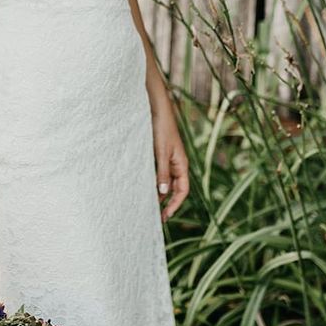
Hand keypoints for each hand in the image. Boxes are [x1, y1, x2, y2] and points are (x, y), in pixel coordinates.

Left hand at [151, 95, 189, 220]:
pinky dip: (153, 183)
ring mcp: (168, 159)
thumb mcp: (161, 152)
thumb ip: (162, 172)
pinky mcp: (158, 155)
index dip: (175, 205)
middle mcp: (176, 164)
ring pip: (165, 182)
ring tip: (148, 206)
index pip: (183, 191)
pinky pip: (158, 173)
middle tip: (155, 217)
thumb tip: (163, 193)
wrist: (156, 109)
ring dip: (158, 194)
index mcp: (181, 164)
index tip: (165, 216)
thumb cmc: (161, 128)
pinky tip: (143, 188)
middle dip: (166, 203)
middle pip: (174, 189)